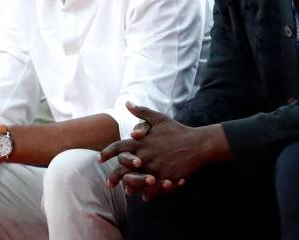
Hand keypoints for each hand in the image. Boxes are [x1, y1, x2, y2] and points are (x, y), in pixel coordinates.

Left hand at [100, 102, 228, 199]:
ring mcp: (154, 168)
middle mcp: (144, 155)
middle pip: (122, 168)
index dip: (107, 153)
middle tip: (109, 183)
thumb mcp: (158, 118)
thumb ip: (141, 112)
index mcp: (140, 142)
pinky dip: (146, 193)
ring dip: (129, 186)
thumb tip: (127, 103)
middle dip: (114, 177)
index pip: (118, 147)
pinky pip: (151, 189)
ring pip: (135, 181)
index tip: (100, 158)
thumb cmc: (177, 130)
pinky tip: (143, 196)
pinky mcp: (164, 178)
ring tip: (126, 190)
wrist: (198, 144)